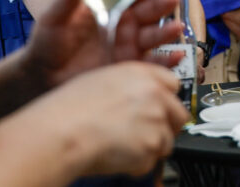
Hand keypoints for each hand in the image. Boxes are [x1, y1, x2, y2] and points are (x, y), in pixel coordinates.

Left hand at [22, 0, 184, 89]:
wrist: (42, 76)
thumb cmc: (47, 42)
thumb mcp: (55, 15)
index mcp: (112, 5)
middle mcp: (126, 23)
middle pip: (150, 10)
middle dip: (162, 3)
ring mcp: (130, 45)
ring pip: (155, 35)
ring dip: (167, 30)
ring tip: (175, 27)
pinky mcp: (130, 67)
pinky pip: (153, 63)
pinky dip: (167, 61)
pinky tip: (177, 55)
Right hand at [32, 62, 188, 176]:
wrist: (60, 131)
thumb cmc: (68, 108)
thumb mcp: (101, 80)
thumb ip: (130, 86)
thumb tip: (138, 99)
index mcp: (143, 74)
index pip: (173, 84)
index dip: (165, 100)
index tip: (157, 110)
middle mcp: (156, 94)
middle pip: (178, 114)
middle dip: (166, 128)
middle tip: (144, 136)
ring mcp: (157, 120)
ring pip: (167, 141)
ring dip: (149, 149)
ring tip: (121, 148)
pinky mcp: (152, 146)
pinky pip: (150, 162)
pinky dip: (136, 165)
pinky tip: (115, 158)